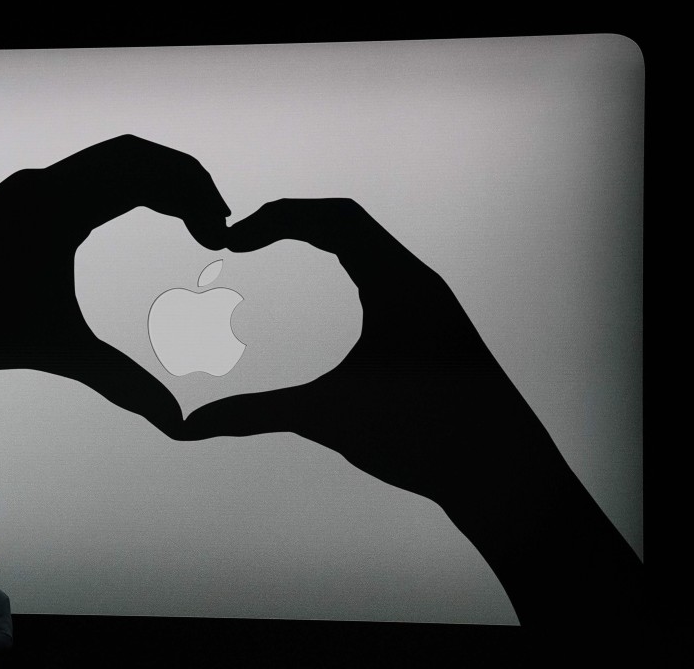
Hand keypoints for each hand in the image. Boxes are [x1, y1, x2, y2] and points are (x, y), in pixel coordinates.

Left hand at [0, 135, 229, 478]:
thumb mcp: (56, 350)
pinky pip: (88, 176)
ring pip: (111, 163)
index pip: (147, 171)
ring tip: (190, 222)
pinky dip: (126, 190)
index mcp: (61, 203)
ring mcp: (31, 187)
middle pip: (136, 155)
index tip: (219, 233)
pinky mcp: (20, 201)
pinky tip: (138, 220)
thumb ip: (121, 383)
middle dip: (184, 182)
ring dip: (155, 184)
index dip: (194, 194)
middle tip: (216, 224)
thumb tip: (174, 424)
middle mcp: (47, 183)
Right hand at [181, 198, 539, 504]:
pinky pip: (382, 272)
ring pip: (368, 246)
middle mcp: (417, 281)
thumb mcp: (329, 418)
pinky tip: (330, 291)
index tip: (230, 240)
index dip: (274, 219)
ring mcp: (429, 303)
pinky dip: (344, 265)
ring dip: (319, 239)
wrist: (504, 474)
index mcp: (398, 282)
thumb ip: (256, 415)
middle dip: (288, 222)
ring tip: (272, 245)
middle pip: (346, 223)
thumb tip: (189, 428)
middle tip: (240, 239)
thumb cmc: (425, 436)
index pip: (331, 219)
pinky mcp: (433, 328)